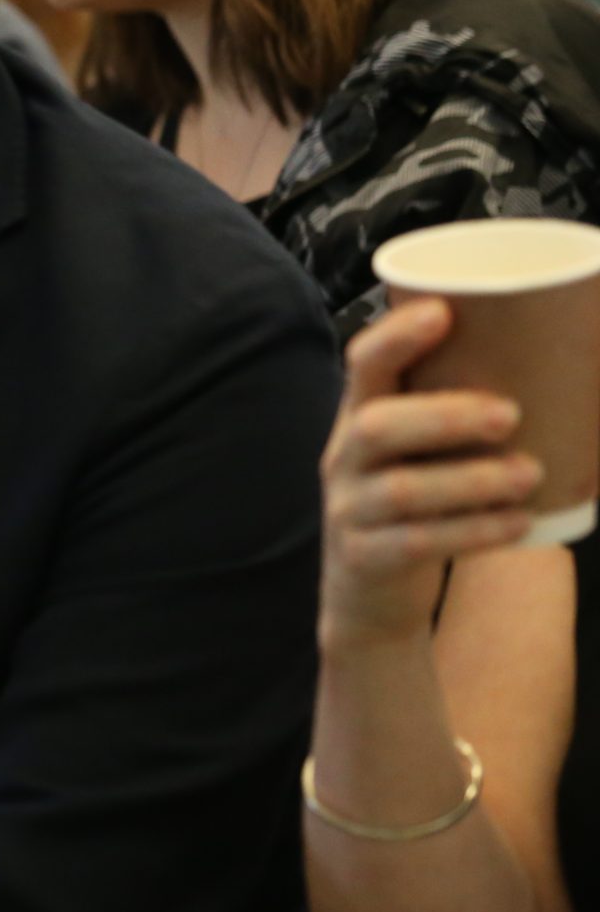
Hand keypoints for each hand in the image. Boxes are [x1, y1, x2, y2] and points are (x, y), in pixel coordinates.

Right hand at [318, 299, 540, 652]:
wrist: (368, 598)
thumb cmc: (414, 509)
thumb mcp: (416, 458)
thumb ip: (457, 422)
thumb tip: (566, 383)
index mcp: (358, 418)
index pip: (362, 364)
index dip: (396, 337)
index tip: (443, 313)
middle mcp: (344, 458)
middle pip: (376, 426)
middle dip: (445, 415)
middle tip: (512, 415)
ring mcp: (349, 510)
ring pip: (401, 489)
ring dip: (471, 479)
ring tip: (530, 475)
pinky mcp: (365, 558)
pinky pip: (416, 542)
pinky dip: (473, 532)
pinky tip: (517, 524)